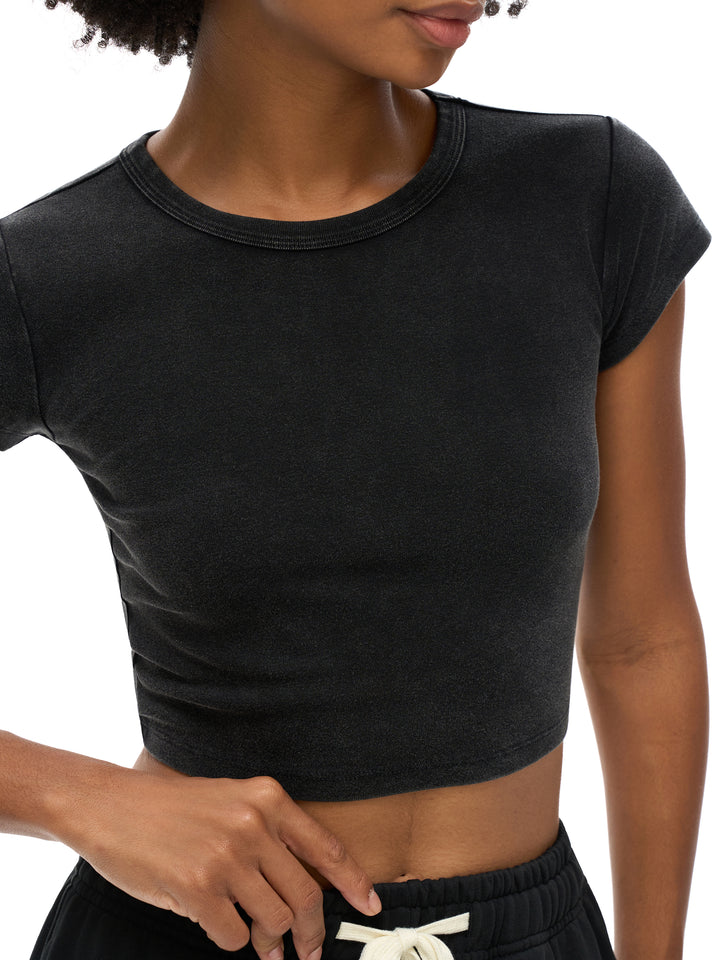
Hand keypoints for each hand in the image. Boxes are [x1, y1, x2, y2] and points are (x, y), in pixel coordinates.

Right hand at [61, 769, 381, 955]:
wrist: (111, 805)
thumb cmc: (171, 808)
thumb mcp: (231, 803)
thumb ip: (268, 837)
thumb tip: (300, 895)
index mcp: (268, 799)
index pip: (325, 848)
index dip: (353, 882)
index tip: (370, 905)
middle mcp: (254, 824)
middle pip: (305, 896)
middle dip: (311, 933)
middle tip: (308, 951)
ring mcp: (227, 856)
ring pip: (273, 921)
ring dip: (270, 943)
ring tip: (263, 947)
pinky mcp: (199, 887)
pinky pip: (233, 936)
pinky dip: (231, 940)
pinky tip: (218, 925)